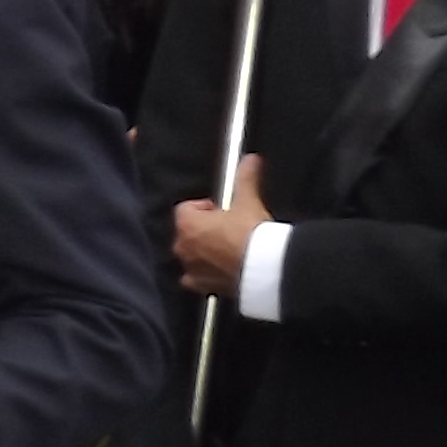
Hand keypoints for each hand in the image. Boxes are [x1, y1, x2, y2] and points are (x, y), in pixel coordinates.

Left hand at [171, 156, 272, 300]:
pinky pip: (196, 278)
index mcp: (187, 225)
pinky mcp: (202, 287)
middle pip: (186, 233)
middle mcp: (182, 248)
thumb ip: (245, 179)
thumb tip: (251, 159)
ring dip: (202, 251)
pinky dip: (205, 273)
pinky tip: (223, 269)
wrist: (264, 269)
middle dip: (202, 229)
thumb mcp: (248, 202)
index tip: (220, 210)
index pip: (185, 209)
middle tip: (227, 228)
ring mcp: (190, 270)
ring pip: (190, 256)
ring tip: (227, 249)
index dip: (203, 207)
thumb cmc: (251, 234)